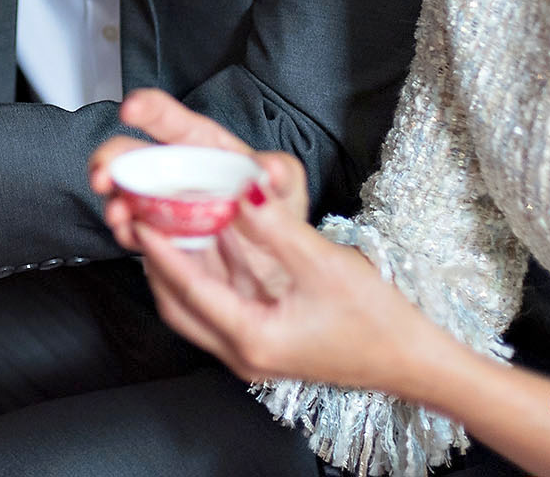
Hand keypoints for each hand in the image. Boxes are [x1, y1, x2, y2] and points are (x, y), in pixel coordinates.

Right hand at [88, 88, 309, 251]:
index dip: (150, 109)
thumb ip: (281, 174)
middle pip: (134, 154)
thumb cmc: (275, 211)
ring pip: (126, 192)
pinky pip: (135, 230)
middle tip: (104, 172)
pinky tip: (129, 235)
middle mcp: (176, 170)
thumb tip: (268, 168)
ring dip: (115, 200)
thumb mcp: (288, 187)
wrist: (274, 262)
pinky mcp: (159, 235)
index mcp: (204, 148)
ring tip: (118, 214)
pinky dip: (127, 232)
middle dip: (112, 158)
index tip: (131, 107)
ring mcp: (163, 202)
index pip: (173, 121)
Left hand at [132, 175, 433, 396]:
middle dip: (156, 261)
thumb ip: (274, 227)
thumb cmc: (376, 320)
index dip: (160, 249)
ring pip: (191, 307)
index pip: (188, 288)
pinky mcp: (259, 342)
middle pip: (177, 303)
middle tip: (141, 216)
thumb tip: (239, 187)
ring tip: (161, 223)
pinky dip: (200, 276)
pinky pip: (213, 306)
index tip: (139, 214)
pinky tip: (202, 244)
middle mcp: (242, 352)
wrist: (410, 361)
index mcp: (252, 338)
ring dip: (174, 268)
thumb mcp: (323, 264)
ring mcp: (249, 352)